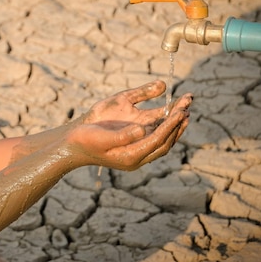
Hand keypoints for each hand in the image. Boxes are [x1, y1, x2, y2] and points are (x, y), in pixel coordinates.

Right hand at [67, 80, 191, 170]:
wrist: (72, 144)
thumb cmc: (84, 140)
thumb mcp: (100, 136)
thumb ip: (121, 135)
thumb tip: (142, 130)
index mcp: (130, 157)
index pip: (158, 140)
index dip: (170, 125)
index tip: (180, 111)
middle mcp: (137, 156)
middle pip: (165, 141)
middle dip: (178, 123)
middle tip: (187, 104)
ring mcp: (137, 151)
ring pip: (163, 139)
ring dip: (175, 123)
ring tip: (185, 106)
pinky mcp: (134, 143)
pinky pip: (155, 134)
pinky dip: (165, 123)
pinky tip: (171, 111)